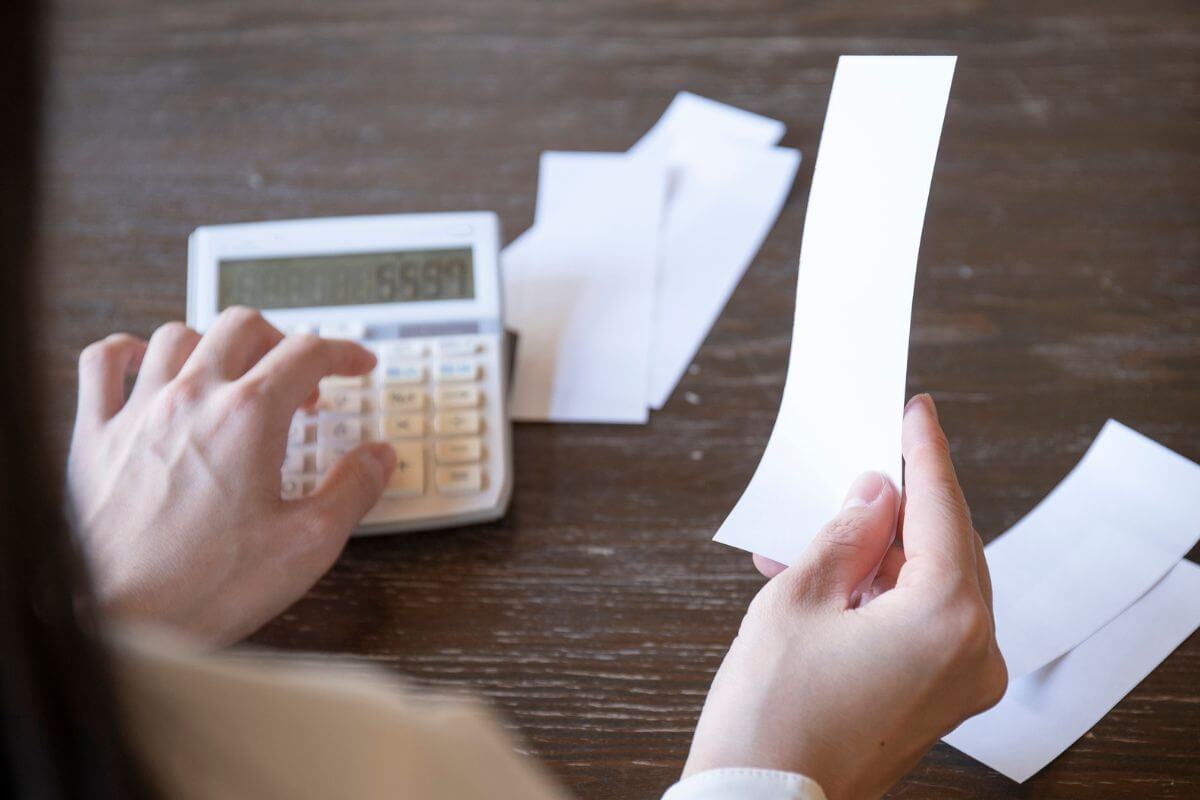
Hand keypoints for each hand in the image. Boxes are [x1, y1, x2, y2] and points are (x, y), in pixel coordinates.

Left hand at [68, 308, 396, 645]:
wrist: (114, 621)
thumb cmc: (202, 587)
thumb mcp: (307, 545)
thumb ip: (353, 490)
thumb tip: (379, 456)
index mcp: (247, 418)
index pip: (307, 352)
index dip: (343, 352)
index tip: (357, 365)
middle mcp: (190, 399)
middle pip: (243, 327)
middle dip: (283, 341)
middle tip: (302, 379)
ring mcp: (136, 412)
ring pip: (177, 335)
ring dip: (216, 344)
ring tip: (236, 374)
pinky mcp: (94, 436)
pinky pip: (102, 362)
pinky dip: (129, 351)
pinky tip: (149, 368)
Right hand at [682, 394, 1005, 798]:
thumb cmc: (772, 714)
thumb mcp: (798, 599)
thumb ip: (847, 532)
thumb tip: (875, 494)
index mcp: (946, 619)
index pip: (941, 509)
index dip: (923, 453)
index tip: (916, 412)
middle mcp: (972, 652)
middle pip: (947, 545)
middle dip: (903, 501)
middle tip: (873, 459)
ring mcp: (961, 683)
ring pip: (935, 583)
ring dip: (884, 549)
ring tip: (828, 525)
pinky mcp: (938, 701)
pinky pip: (924, 622)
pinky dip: (884, 591)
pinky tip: (836, 575)